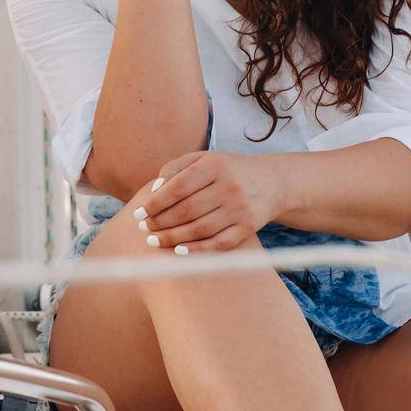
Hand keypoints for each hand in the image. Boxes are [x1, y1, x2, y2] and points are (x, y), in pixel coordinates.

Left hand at [133, 151, 278, 252]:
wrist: (271, 182)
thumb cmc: (226, 170)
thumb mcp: (203, 159)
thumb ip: (175, 168)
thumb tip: (153, 191)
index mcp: (214, 165)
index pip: (177, 187)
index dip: (155, 203)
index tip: (139, 213)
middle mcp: (229, 187)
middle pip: (186, 210)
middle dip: (160, 222)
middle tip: (144, 228)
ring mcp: (240, 209)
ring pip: (199, 229)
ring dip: (172, 238)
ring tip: (154, 240)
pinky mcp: (247, 228)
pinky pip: (218, 243)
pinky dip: (197, 249)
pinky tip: (178, 251)